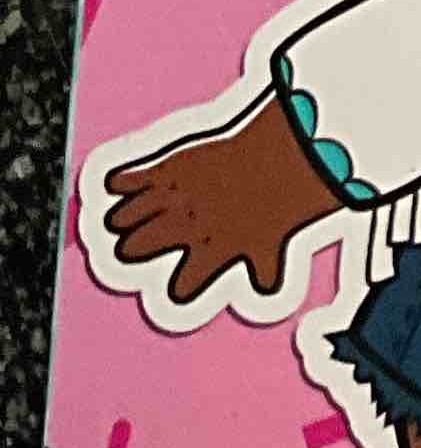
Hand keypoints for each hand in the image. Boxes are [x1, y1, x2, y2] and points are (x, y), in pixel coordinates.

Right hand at [101, 95, 342, 313]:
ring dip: (123, 220)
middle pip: (137, 248)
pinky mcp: (168, 169)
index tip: (179, 290)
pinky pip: (131, 180)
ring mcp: (173, 199)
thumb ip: (266, 271)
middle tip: (127, 248)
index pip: (183, 287)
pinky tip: (115, 184)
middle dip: (132, 249)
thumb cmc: (279, 203)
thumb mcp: (274, 244)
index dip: (182, 289)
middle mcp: (184, 230)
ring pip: (128, 216)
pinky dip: (121, 182)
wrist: (279, 158)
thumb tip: (266, 288)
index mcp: (209, 254)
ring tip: (116, 222)